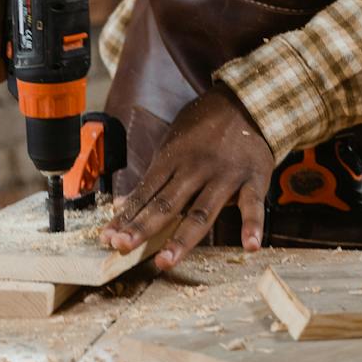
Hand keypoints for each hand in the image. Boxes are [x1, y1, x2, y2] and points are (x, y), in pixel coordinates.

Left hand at [100, 85, 271, 270]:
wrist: (247, 100)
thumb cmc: (204, 125)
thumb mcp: (173, 143)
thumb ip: (153, 178)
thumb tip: (121, 206)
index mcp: (174, 158)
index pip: (146, 192)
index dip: (127, 216)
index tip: (108, 238)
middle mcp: (196, 167)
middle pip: (166, 203)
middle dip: (143, 227)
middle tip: (122, 247)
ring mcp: (226, 175)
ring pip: (201, 211)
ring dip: (182, 238)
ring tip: (165, 261)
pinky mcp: (254, 178)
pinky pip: (253, 204)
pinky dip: (252, 225)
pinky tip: (250, 246)